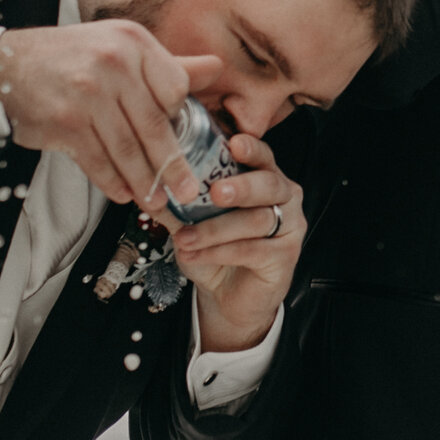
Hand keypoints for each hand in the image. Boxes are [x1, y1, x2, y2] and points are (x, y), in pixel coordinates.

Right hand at [0, 21, 225, 210]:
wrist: (9, 62)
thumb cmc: (75, 55)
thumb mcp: (124, 47)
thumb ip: (171, 64)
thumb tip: (218, 68)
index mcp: (134, 43)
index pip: (175, 89)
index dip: (181, 118)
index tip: (187, 142)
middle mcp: (113, 64)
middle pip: (154, 125)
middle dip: (173, 165)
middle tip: (188, 190)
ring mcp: (87, 93)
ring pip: (126, 148)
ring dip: (144, 181)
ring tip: (157, 201)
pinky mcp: (64, 121)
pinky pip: (96, 160)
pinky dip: (112, 181)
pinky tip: (124, 193)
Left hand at [146, 133, 304, 352]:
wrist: (226, 296)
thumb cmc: (214, 251)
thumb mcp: (190, 222)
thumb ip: (176, 202)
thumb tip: (149, 184)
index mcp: (263, 178)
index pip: (262, 156)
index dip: (251, 148)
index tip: (234, 143)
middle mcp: (283, 197)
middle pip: (270, 183)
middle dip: (241, 187)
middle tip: (215, 192)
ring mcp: (290, 227)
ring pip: (257, 220)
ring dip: (215, 230)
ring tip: (184, 238)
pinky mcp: (286, 256)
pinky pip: (254, 249)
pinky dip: (219, 252)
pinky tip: (194, 256)